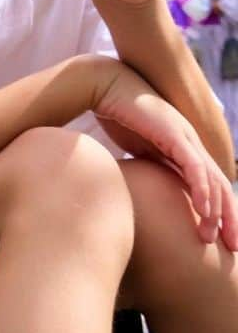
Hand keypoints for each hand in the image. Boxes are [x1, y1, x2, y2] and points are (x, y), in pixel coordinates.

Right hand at [94, 61, 237, 248]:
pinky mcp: (175, 135)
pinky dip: (202, 190)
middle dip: (230, 219)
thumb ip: (148, 164)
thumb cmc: (116, 113)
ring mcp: (186, 138)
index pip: (211, 185)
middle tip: (233, 248)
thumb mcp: (137, 146)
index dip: (219, 212)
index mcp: (184, 148)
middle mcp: (192, 144)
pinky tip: (205, 211)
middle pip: (221, 187)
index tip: (219, 239)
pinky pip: (195, 168)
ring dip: (219, 212)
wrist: (106, 84)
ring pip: (214, 181)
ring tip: (215, 237)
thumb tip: (142, 188)